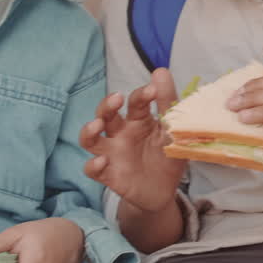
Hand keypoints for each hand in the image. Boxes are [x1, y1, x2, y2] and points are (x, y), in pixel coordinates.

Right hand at [80, 69, 184, 214]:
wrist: (164, 191)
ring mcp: (112, 153)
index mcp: (139, 120)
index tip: (152, 90)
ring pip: (90, 139)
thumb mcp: (172, 131)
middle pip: (106, 115)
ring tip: (97, 125)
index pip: (135, 103)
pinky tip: (102, 161)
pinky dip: (93, 164)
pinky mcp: (108, 175)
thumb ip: (168, 103)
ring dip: (89, 130)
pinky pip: (92, 169)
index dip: (141, 95)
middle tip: (117, 98)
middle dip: (107, 105)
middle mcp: (121, 134)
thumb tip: (161, 71)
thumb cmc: (166, 155)